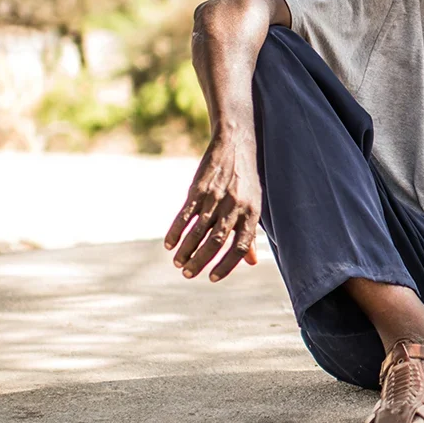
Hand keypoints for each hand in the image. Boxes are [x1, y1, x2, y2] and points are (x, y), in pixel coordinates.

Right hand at [164, 131, 261, 281]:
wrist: (236, 144)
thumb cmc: (247, 180)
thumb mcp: (254, 204)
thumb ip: (251, 233)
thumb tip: (252, 262)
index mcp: (251, 213)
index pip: (240, 247)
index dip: (226, 265)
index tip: (212, 278)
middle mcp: (235, 207)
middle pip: (216, 242)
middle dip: (201, 261)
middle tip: (188, 274)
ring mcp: (216, 197)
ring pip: (199, 231)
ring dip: (186, 250)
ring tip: (178, 263)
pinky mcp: (199, 189)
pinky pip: (185, 214)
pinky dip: (176, 231)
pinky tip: (169, 244)